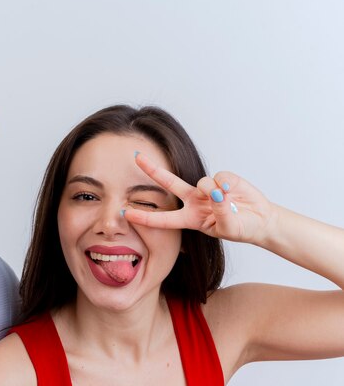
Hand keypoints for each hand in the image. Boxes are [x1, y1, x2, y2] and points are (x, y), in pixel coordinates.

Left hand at [123, 152, 276, 244]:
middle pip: (168, 183)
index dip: (144, 217)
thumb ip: (221, 212)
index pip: (162, 219)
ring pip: (202, 182)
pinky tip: (235, 193)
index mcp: (189, 218)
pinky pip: (220, 178)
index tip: (125, 213)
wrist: (261, 221)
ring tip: (228, 203)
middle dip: (152, 169)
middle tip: (135, 156)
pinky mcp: (224, 179)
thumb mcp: (227, 228)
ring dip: (214, 193)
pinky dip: (228, 185)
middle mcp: (194, 201)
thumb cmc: (241, 228)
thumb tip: (217, 193)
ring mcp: (208, 189)